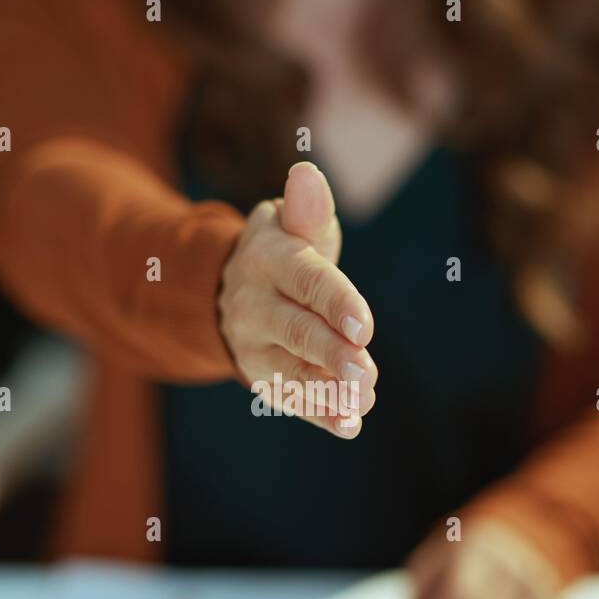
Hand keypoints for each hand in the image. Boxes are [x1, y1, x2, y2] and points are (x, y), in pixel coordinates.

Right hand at [218, 162, 376, 436]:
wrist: (232, 289)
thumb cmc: (285, 249)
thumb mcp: (293, 224)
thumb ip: (308, 209)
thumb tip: (307, 174)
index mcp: (267, 259)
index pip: (306, 280)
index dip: (336, 302)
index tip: (364, 326)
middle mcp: (254, 305)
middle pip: (297, 331)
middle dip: (332, 354)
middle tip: (365, 373)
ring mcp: (255, 346)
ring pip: (292, 372)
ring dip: (328, 391)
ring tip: (363, 400)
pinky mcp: (263, 378)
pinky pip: (291, 400)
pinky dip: (321, 415)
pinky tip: (349, 425)